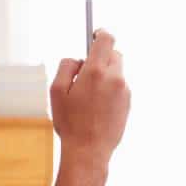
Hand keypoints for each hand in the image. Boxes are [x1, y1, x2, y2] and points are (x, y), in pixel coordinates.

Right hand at [49, 29, 129, 163]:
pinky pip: (119, 88)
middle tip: (85, 72)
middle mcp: (115, 78)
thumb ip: (66, 67)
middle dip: (101, 58)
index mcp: (96, 72)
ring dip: (105, 76)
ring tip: (89, 97)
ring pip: (116, 72)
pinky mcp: (128, 103)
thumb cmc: (70, 122)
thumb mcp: (56, 91)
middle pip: (114, 54)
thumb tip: (78, 60)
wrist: (88, 151)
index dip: (99, 33)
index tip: (94, 35)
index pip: (106, 39)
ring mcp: (124, 91)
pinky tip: (97, 109)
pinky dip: (109, 91)